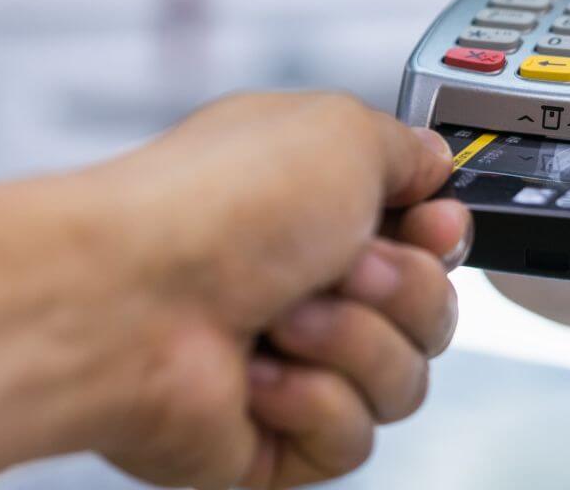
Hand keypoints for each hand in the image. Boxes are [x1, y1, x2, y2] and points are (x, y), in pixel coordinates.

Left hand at [75, 93, 466, 487]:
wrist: (126, 300)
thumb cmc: (218, 207)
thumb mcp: (342, 132)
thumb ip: (406, 147)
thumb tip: (432, 161)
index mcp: (323, 208)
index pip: (428, 240)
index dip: (443, 238)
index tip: (433, 227)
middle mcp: (310, 282)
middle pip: (432, 312)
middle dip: (403, 290)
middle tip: (343, 268)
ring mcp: (294, 361)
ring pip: (403, 380)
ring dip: (353, 344)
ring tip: (284, 320)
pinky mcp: (277, 436)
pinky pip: (352, 437)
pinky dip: (312, 401)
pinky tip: (258, 375)